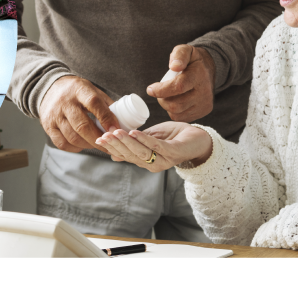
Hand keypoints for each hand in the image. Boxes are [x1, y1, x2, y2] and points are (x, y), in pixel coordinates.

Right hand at [39, 76, 118, 153]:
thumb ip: (106, 105)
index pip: (93, 103)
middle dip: (99, 138)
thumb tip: (122, 122)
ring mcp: (54, 115)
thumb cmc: (77, 91)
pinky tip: (82, 145)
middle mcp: (65, 102)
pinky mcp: (48, 126)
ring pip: (73, 137)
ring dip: (88, 145)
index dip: (106, 118)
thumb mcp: (92, 90)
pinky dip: (75, 148)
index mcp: (79, 90)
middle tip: (110, 146)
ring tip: (98, 145)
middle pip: (82, 125)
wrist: (50, 88)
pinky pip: (62, 144)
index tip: (116, 130)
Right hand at [95, 122, 212, 172]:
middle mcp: (153, 165)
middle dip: (116, 145)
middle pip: (131, 155)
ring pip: (141, 152)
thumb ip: (134, 144)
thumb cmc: (173, 137)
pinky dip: (144, 139)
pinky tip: (134, 132)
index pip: (125, 156)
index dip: (112, 148)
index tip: (99, 138)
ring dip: (127, 142)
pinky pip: (156, 146)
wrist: (198, 138)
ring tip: (116, 132)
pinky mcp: (174, 152)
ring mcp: (164, 159)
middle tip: (103, 135)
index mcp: (146, 162)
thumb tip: (112, 154)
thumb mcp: (150, 138)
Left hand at [146, 46, 215, 121]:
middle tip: (158, 91)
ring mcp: (205, 103)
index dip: (161, 90)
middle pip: (176, 104)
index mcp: (199, 75)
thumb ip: (179, 55)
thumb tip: (174, 66)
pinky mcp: (204, 111)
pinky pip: (182, 117)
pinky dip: (174, 111)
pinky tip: (175, 101)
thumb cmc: (193, 60)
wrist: (209, 70)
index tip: (150, 89)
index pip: (178, 87)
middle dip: (161, 99)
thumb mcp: (186, 50)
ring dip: (167, 106)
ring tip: (167, 95)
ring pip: (177, 113)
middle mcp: (204, 91)